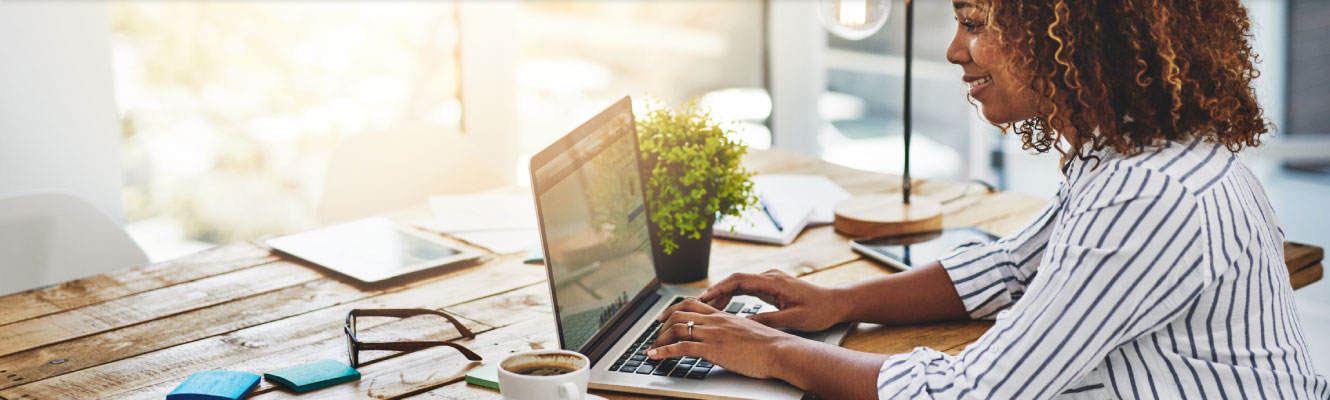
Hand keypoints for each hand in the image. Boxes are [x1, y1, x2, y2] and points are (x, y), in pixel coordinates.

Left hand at [647, 299, 802, 378]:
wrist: (779, 351)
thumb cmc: (769, 345)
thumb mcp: (748, 331)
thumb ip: (734, 330)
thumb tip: (729, 336)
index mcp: (723, 316)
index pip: (692, 305)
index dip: (674, 309)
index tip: (664, 318)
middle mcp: (715, 321)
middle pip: (679, 314)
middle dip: (662, 325)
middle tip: (654, 334)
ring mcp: (712, 334)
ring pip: (676, 329)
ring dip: (660, 339)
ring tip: (652, 348)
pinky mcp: (712, 349)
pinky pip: (680, 348)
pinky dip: (663, 352)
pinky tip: (654, 356)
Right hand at [698, 269, 845, 331]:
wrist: (836, 303)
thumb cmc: (819, 310)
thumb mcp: (793, 319)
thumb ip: (768, 320)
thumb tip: (744, 324)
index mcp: (774, 281)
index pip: (739, 280)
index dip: (719, 288)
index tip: (704, 298)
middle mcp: (770, 277)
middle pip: (735, 281)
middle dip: (715, 292)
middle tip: (698, 305)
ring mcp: (770, 281)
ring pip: (739, 285)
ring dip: (723, 295)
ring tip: (706, 308)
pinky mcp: (771, 287)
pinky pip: (746, 289)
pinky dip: (733, 297)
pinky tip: (724, 307)